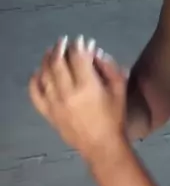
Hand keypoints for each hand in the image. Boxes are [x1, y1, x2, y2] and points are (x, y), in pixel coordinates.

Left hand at [29, 36, 127, 161]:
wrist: (101, 145)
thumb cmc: (114, 116)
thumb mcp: (119, 88)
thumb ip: (109, 66)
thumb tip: (95, 52)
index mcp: (87, 86)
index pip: (78, 57)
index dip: (79, 45)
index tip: (82, 40)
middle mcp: (67, 92)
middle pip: (58, 63)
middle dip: (60, 48)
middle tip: (64, 41)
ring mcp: (55, 103)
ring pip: (45, 75)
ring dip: (47, 60)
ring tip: (52, 51)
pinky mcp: (48, 113)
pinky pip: (35, 94)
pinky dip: (35, 80)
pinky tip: (38, 72)